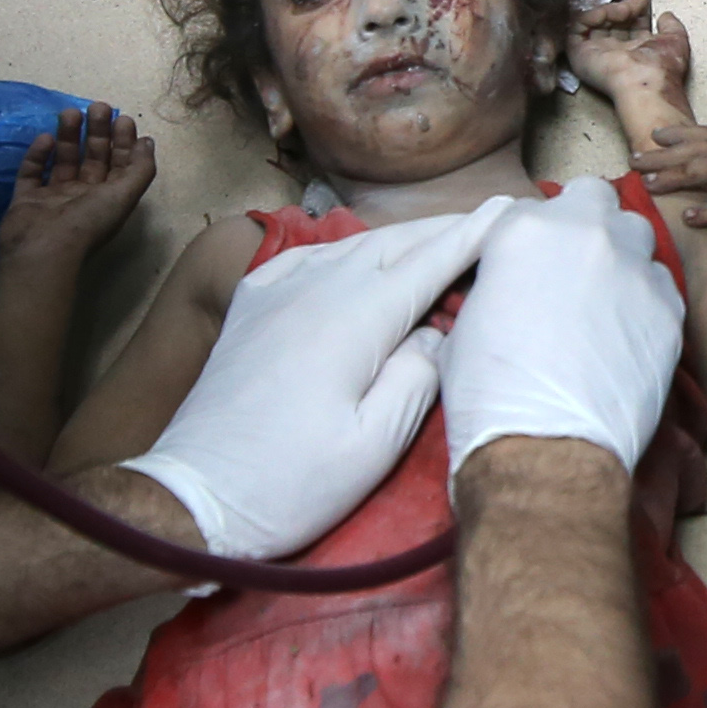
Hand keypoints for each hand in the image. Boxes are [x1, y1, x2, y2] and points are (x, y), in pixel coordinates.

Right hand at [0, 106, 152, 266]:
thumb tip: (148, 142)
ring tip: (70, 112)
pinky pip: (31, 171)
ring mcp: (53, 198)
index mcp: (108, 200)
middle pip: (92, 159)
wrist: (43, 250)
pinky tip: (46, 138)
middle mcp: (83, 198)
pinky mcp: (26, 198)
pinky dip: (38, 154)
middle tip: (98, 106)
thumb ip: (140, 169)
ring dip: (69, 136)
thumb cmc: (88, 222)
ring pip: (63, 160)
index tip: (122, 118)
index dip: (123, 142)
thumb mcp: (124, 196)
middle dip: (97, 132)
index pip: (119, 166)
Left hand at [128, 210, 489, 560]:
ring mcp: (276, 292)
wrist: (193, 496)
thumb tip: (437, 331)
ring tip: (438, 240)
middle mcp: (315, 288)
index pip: (429, 263)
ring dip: (400, 240)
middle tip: (491, 221)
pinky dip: (347, 250)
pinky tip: (358, 259)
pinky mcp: (250, 307)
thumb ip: (417, 378)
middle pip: (393, 243)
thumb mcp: (374, 446)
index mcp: (354, 318)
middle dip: (444, 231)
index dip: (473, 236)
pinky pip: (308, 258)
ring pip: (351, 246)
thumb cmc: (290, 483)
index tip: (512, 211)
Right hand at [443, 184, 688, 477]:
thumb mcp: (465, 326)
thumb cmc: (489, 396)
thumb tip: (497, 290)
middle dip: (584, 220)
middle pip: (595, 197)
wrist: (546, 450)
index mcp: (524, 229)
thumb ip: (491, 286)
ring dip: (621, 253)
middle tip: (572, 263)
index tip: (529, 264)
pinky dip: (646, 300)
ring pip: (638, 233)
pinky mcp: (669, 308)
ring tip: (604, 296)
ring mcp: (633, 268)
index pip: (531, 207)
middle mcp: (585, 233)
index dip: (530, 236)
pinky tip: (627, 333)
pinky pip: (661, 285)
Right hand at [566, 3, 694, 123]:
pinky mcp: (579, 53)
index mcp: (635, 52)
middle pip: (612, 21)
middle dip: (622, 6)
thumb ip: (672, 26)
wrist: (645, 82)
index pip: (629, 24)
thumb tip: (666, 15)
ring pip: (595, 21)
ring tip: (624, 9)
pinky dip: (591, 14)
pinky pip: (578, 26)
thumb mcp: (676, 40)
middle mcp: (615, 53)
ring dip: (610, 9)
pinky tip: (606, 13)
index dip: (635, 8)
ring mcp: (596, 53)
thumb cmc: (662, 67)